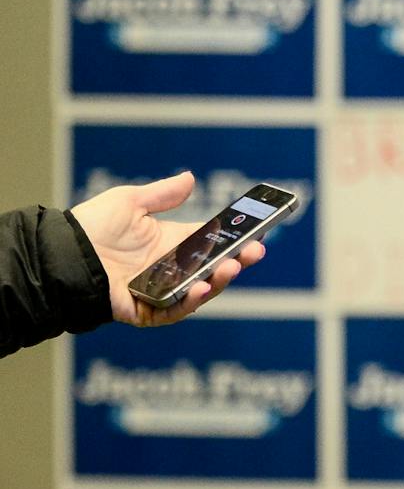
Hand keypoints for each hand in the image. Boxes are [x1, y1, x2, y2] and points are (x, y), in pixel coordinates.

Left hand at [70, 172, 265, 327]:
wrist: (62, 253)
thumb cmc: (91, 226)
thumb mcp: (130, 202)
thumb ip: (163, 195)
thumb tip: (190, 178)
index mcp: (172, 242)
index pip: (213, 242)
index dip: (235, 238)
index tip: (257, 231)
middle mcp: (171, 268)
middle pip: (214, 267)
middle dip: (238, 260)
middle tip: (255, 251)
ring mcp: (160, 290)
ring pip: (200, 290)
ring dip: (220, 280)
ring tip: (232, 267)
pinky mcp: (146, 310)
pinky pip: (174, 310)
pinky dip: (191, 300)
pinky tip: (202, 286)